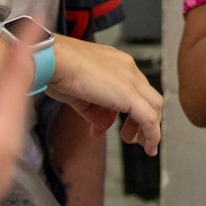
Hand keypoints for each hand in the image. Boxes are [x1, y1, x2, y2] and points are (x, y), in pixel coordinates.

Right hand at [46, 37, 163, 153]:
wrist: (51, 58)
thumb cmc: (56, 69)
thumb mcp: (79, 94)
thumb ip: (95, 111)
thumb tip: (102, 126)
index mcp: (115, 63)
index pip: (133, 87)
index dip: (130, 109)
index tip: (120, 123)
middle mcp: (127, 67)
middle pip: (148, 97)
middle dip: (143, 120)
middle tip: (131, 135)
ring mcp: (130, 78)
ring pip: (154, 106)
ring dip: (149, 129)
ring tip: (141, 144)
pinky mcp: (128, 93)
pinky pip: (149, 117)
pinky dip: (152, 134)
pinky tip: (148, 147)